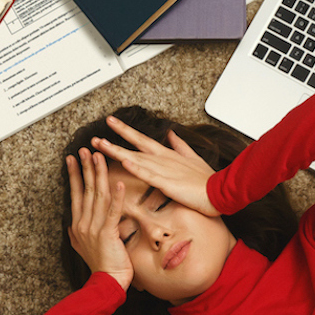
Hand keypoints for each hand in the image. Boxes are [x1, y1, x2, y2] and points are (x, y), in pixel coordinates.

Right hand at [66, 148, 133, 289]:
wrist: (106, 283)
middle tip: (85, 149)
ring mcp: (94, 228)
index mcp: (78, 224)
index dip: (75, 175)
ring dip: (99, 174)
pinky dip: (116, 196)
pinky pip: (112, 211)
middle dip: (85, 167)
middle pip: (85, 190)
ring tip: (99, 156)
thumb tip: (71, 224)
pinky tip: (119, 182)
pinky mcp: (107, 234)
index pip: (75, 194)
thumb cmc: (101, 266)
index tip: (73, 158)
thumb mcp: (82, 247)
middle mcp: (83, 224)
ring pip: (97, 196)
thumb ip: (77, 233)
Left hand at [91, 117, 218, 216]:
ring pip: (135, 158)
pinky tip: (124, 162)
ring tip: (100, 146)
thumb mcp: (192, 158)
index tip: (111, 122)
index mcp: (166, 155)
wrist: (220, 191)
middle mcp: (162, 159)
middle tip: (94, 136)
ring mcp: (164, 170)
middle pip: (133, 146)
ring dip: (116, 151)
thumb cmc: (206, 180)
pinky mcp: (167, 183)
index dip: (125, 131)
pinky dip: (136, 168)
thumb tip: (171, 134)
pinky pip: (148, 174)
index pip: (141, 140)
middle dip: (113, 140)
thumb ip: (180, 146)